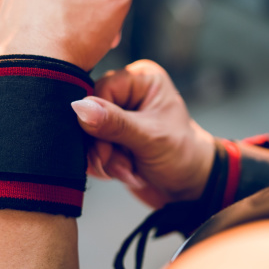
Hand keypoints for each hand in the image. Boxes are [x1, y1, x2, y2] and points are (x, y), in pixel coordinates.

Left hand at [0, 0, 138, 69]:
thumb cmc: (75, 35)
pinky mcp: (1, 17)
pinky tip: (51, 48)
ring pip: (53, 4)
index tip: (109, 21)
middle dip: (88, 10)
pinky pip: (33, 21)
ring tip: (71, 46)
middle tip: (95, 37)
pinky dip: (44, 31)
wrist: (32, 73)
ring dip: (67, 21)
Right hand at [71, 60, 214, 207]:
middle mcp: (128, 92)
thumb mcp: (150, 138)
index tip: (108, 148)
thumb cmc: (182, 156)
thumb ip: (115, 123)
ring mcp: (118, 116)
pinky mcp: (110, 137)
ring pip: (87, 134)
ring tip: (128, 171)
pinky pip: (89, 148)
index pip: (100, 90)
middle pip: (90, 114)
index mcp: (142, 80)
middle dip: (102, 146)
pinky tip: (123, 172)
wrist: (189, 188)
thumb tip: (79, 107)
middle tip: (122, 165)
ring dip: (104, 159)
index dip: (98, 121)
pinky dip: (103, 166)